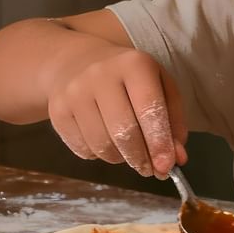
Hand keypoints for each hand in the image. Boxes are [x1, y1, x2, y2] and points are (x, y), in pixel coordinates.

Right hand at [46, 45, 187, 178]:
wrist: (78, 63)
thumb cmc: (130, 78)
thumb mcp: (160, 87)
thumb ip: (173, 122)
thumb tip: (177, 158)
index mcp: (134, 64)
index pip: (149, 109)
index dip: (159, 142)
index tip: (167, 167)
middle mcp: (100, 74)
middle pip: (124, 132)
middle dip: (141, 157)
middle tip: (151, 169)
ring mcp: (74, 92)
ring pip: (102, 145)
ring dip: (121, 158)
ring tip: (130, 152)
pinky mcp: (56, 111)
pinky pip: (83, 149)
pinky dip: (100, 156)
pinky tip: (106, 142)